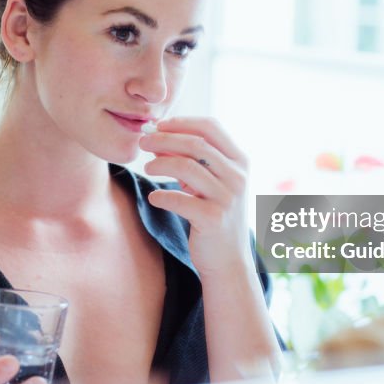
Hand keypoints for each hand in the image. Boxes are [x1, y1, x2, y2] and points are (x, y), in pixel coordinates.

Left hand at [139, 117, 250, 274]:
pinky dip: (162, 196)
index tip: (159, 125)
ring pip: (187, 167)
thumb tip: (157, 140)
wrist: (229, 260)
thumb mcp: (211, 184)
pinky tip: (154, 198)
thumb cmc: (215, 215)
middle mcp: (238, 177)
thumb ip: (191, 160)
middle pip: (196, 144)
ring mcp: (228, 198)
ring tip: (147, 168)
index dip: (182, 122)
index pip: (211, 127)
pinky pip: (180, 200)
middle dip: (164, 139)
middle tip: (143, 142)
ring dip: (160, 164)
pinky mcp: (213, 219)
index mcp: (240, 161)